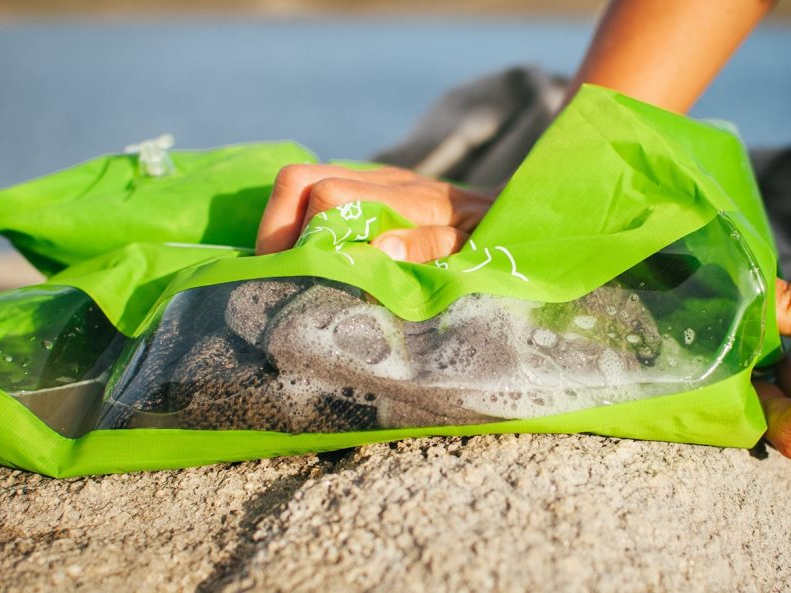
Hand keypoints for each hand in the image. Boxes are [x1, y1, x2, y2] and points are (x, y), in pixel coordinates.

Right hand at [255, 164, 494, 262]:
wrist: (516, 208)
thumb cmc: (494, 236)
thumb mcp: (472, 247)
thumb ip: (429, 246)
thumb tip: (381, 247)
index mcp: (402, 197)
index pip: (328, 196)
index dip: (300, 234)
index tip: (295, 276)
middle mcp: (378, 181)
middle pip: (296, 180)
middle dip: (274, 226)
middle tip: (276, 272)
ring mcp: (371, 181)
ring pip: (300, 183)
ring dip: (282, 225)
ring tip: (286, 268)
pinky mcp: (371, 189)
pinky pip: (317, 194)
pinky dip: (299, 223)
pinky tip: (307, 257)